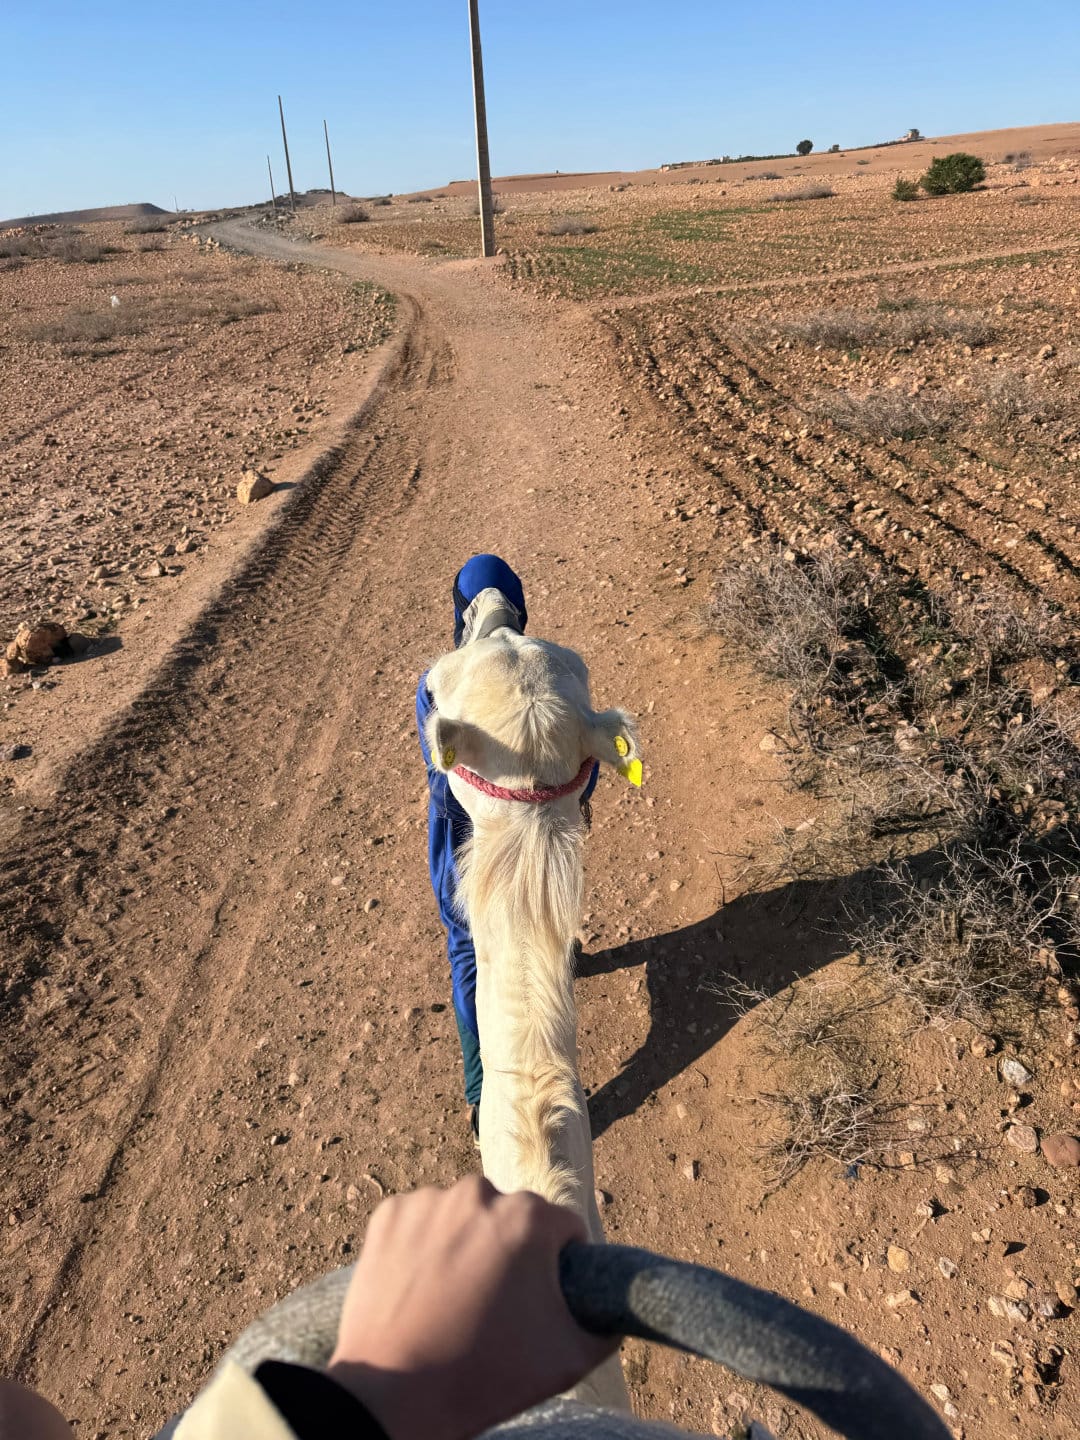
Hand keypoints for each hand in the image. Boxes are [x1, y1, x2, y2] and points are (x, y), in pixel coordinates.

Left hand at [327, 1176, 616, 1439]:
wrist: (393, 1396)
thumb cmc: (485, 1376)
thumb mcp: (568, 1358)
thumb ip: (606, 1326)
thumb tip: (615, 1313)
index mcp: (529, 1217)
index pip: (564, 1229)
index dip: (560, 1265)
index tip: (541, 1299)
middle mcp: (480, 1193)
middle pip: (512, 1217)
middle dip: (512, 1252)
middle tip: (496, 1305)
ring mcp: (430, 1201)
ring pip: (465, 1216)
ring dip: (467, 1244)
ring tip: (454, 1300)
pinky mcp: (391, 1214)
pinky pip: (422, 1221)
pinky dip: (424, 1245)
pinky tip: (422, 1289)